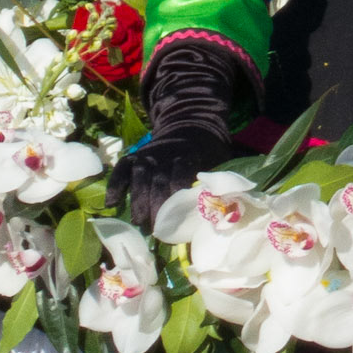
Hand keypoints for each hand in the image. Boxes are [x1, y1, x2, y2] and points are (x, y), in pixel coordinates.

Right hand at [106, 36, 244, 230]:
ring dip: (138, 201)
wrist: (192, 122)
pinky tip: (111, 204)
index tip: (180, 216)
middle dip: (157, 205)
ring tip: (139, 223)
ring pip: (140, 178)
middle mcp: (167, 153)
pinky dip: (115, 184)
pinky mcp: (137, 156)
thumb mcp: (224, 158)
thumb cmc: (212, 149)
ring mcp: (150, 154)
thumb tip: (242, 202)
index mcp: (191, 154)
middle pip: (159, 180)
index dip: (179, 194)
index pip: (182, 175)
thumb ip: (227, 179)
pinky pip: (122, 170)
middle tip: (157, 230)